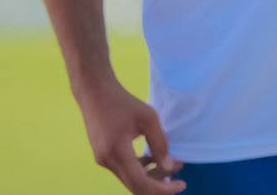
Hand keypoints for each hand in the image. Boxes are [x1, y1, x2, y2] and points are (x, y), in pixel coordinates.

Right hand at [76, 75, 184, 194]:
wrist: (94, 92)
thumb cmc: (123, 102)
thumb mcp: (148, 118)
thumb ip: (160, 144)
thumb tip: (170, 167)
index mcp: (118, 153)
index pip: (141, 184)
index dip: (162, 189)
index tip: (181, 184)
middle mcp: (108, 162)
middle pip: (135, 186)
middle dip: (158, 186)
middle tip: (178, 179)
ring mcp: (103, 160)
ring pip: (129, 179)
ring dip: (149, 177)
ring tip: (169, 166)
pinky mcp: (102, 156)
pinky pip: (123, 170)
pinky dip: (139, 169)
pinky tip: (151, 160)